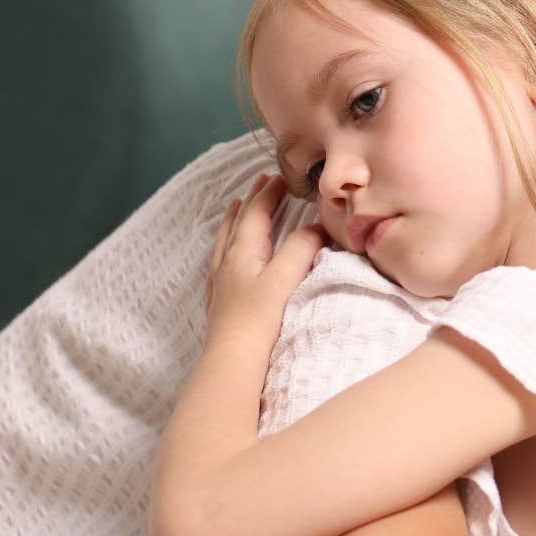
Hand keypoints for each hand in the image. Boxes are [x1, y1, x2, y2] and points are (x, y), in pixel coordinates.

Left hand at [203, 173, 326, 350]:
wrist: (232, 359)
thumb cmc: (259, 320)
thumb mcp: (284, 279)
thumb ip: (301, 248)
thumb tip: (316, 227)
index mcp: (243, 251)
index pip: (257, 212)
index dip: (270, 192)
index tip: (282, 176)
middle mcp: (228, 260)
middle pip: (239, 220)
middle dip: (252, 199)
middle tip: (262, 180)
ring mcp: (220, 280)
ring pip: (225, 239)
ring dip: (234, 218)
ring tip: (236, 206)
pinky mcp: (218, 300)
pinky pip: (219, 260)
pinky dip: (224, 244)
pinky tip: (224, 254)